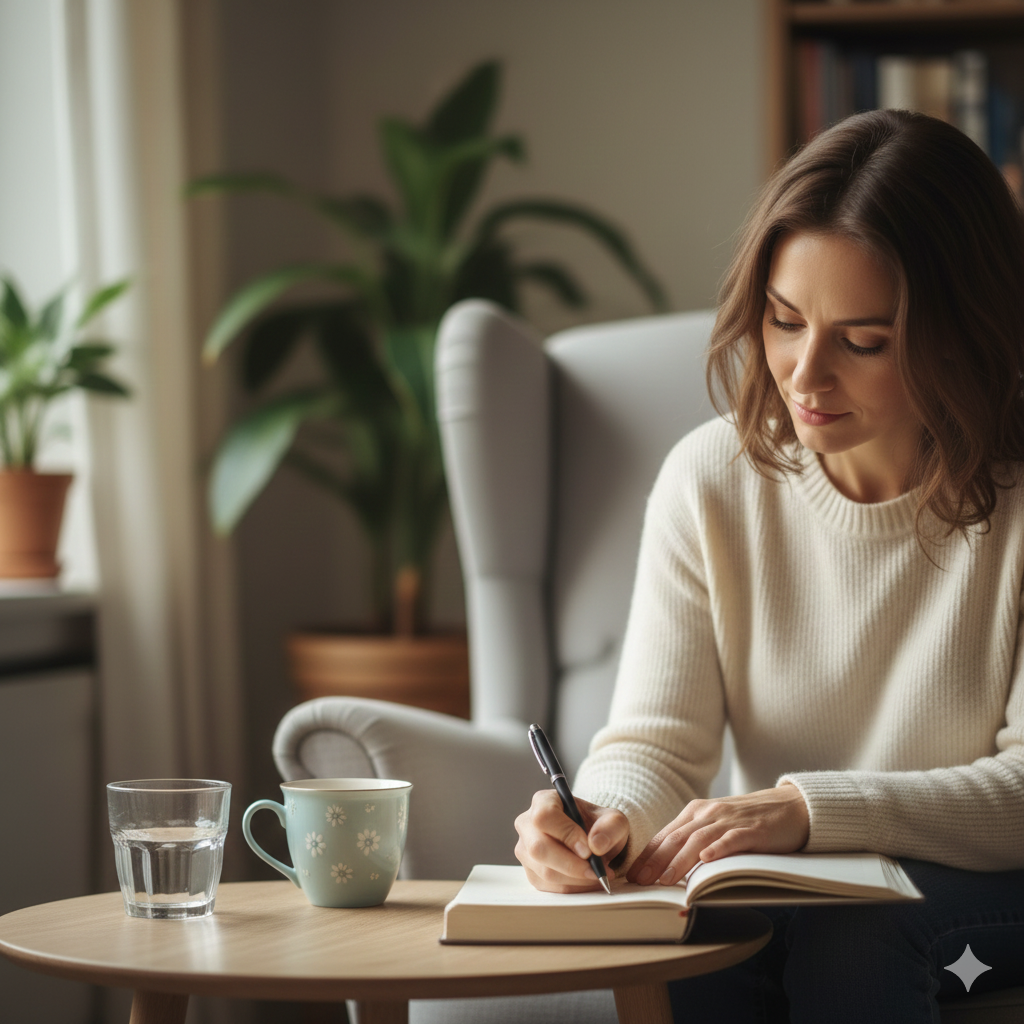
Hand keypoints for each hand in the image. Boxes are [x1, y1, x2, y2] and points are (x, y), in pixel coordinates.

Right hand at [514, 789, 628, 892]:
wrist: (595, 842)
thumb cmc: (600, 826)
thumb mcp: (614, 820)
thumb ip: (610, 827)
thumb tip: (595, 845)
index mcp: (543, 801)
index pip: (545, 816)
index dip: (566, 834)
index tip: (589, 850)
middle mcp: (527, 824)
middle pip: (539, 848)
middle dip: (571, 865)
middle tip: (596, 871)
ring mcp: (525, 850)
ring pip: (544, 872)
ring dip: (576, 879)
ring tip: (598, 874)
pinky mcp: (531, 872)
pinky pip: (549, 887)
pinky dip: (572, 888)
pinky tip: (588, 881)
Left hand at [627, 783, 809, 885]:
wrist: (792, 807)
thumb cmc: (750, 821)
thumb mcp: (717, 826)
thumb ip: (695, 841)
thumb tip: (668, 867)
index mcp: (697, 813)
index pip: (665, 835)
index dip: (647, 856)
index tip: (631, 876)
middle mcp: (709, 813)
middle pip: (676, 838)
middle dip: (655, 861)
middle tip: (639, 882)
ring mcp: (730, 820)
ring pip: (699, 840)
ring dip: (680, 860)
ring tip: (665, 879)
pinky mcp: (753, 830)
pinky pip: (732, 839)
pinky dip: (718, 848)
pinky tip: (707, 859)